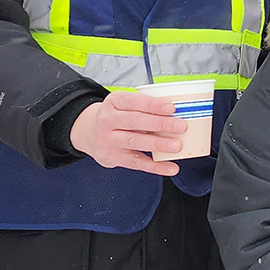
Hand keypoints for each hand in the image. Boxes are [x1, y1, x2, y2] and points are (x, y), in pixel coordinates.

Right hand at [69, 92, 183, 175]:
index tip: (171, 107)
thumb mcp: (124, 105)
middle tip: (181, 126)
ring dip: (158, 144)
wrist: (88, 133)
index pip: (134, 101)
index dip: (153, 104)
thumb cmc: (116, 117)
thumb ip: (144, 107)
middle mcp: (108, 120)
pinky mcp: (112, 157)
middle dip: (160, 123)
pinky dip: (155, 167)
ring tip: (177, 145)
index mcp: (114, 102)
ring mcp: (109, 140)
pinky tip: (171, 167)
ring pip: (135, 141)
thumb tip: (177, 114)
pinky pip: (136, 163)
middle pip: (135, 121)